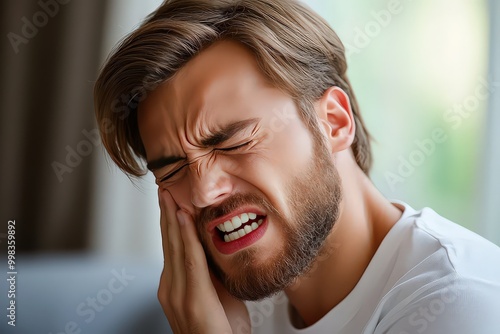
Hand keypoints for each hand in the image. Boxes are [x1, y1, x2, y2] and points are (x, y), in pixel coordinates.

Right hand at [157, 189, 249, 333]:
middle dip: (165, 215)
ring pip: (175, 247)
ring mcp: (176, 295)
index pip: (171, 248)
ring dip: (172, 219)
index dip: (169, 223)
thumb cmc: (222, 330)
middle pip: (168, 243)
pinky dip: (186, 236)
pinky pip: (190, 260)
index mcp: (174, 286)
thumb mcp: (217, 293)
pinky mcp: (191, 299)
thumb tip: (215, 245)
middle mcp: (170, 288)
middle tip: (162, 188)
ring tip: (169, 196)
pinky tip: (184, 218)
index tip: (168, 200)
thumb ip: (210, 271)